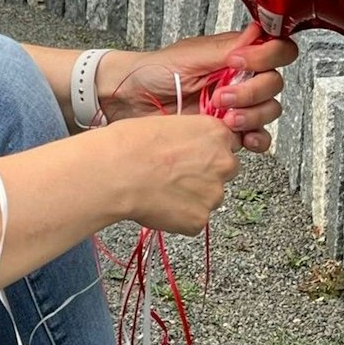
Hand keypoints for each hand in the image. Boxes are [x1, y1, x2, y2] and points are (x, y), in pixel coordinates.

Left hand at [97, 24, 297, 152]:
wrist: (129, 100)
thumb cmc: (153, 71)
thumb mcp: (190, 55)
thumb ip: (227, 48)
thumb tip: (259, 32)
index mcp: (236, 54)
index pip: (276, 51)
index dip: (267, 58)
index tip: (239, 64)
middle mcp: (240, 79)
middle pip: (274, 84)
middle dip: (252, 91)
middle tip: (222, 96)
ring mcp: (236, 106)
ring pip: (269, 110)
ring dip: (252, 115)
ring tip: (225, 118)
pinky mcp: (228, 130)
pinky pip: (258, 137)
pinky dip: (256, 139)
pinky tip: (242, 137)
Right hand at [105, 114, 241, 234]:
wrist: (115, 173)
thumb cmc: (131, 145)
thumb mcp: (168, 124)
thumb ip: (190, 136)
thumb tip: (190, 147)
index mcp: (216, 133)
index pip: (228, 143)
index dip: (208, 151)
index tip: (195, 156)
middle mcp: (223, 163)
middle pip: (224, 171)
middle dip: (205, 175)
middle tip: (176, 175)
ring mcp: (213, 193)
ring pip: (209, 198)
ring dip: (192, 197)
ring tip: (161, 191)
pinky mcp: (199, 219)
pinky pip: (193, 220)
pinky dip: (179, 217)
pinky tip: (158, 205)